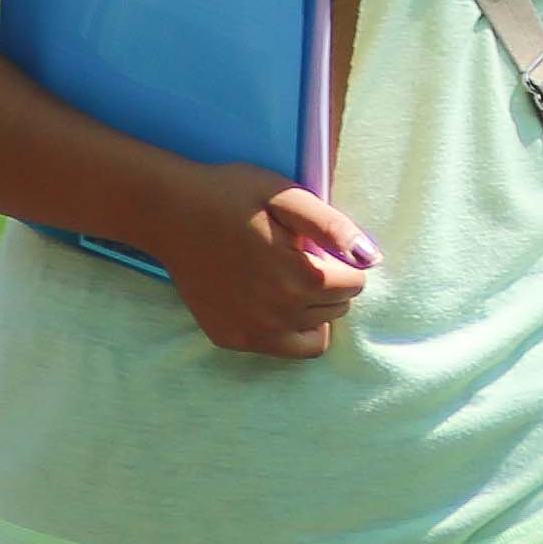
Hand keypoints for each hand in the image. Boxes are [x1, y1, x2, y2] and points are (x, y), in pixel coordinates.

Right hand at [155, 164, 381, 358]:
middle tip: (302, 258)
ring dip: (311, 309)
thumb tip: (371, 258)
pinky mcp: (230, 339)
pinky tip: (265, 297)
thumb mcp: (286, 196)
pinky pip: (280, 347)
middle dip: (330, 286)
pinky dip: (284, 328)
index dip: (344, 263)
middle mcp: (280, 314)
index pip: (355, 285)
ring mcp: (253, 332)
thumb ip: (332, 227)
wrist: (171, 214)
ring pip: (312, 334)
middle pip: (336, 310)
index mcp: (300, 278)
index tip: (320, 247)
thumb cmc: (231, 196)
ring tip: (287, 278)